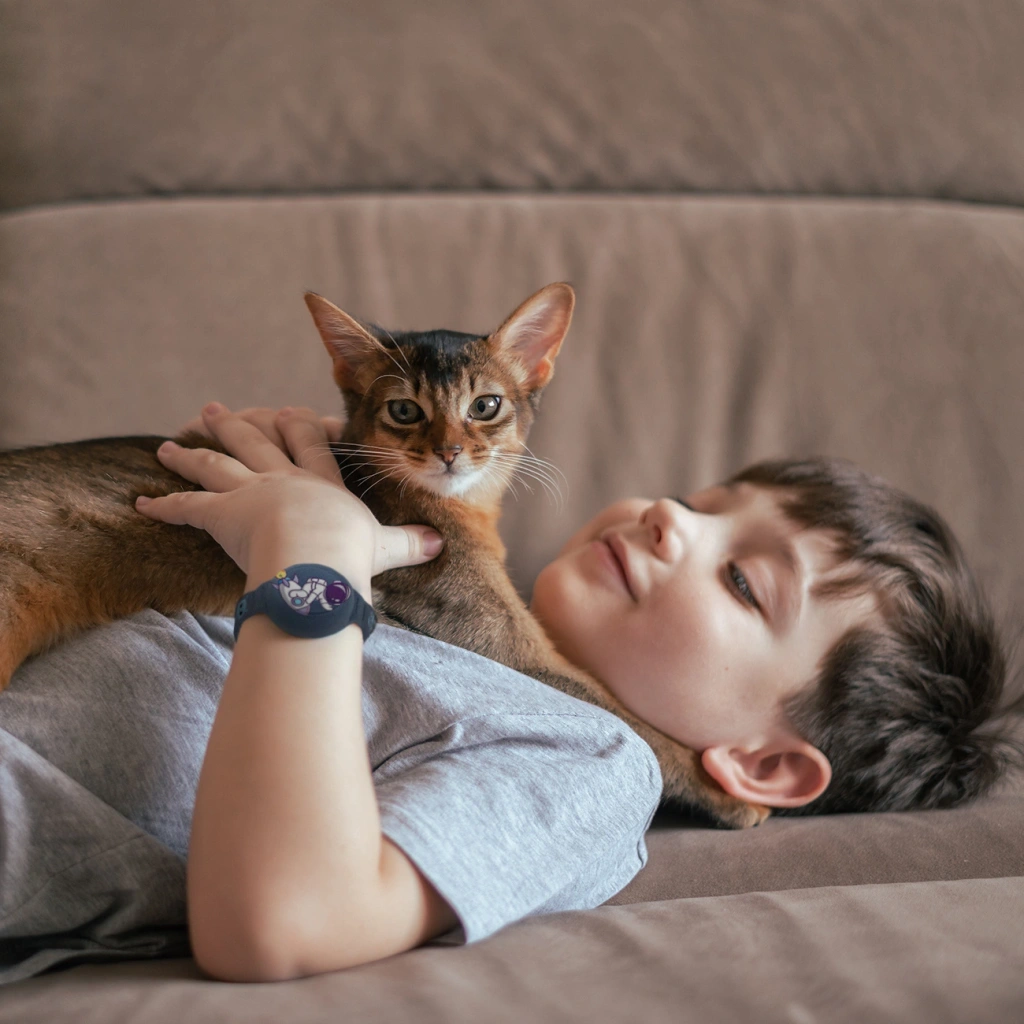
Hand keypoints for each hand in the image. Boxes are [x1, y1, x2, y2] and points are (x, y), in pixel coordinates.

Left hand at [138, 403, 441, 589]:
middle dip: (234, 425)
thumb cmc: (352, 552)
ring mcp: (250, 491)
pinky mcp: (221, 514)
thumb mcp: (386, 547)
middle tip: (213, 411)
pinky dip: (163, 505)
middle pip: (255, 442)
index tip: (286, 413)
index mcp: (321, 481)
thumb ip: (410, 543)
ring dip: (190, 452)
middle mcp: (283, 478)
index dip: (299, 427)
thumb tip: (442, 545)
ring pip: (215, 464)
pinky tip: (141, 503)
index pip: (310, 443)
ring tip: (169, 443)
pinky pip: (186, 508)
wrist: (316, 561)